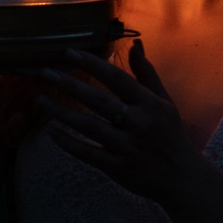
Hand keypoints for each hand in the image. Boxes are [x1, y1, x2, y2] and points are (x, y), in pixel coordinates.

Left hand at [36, 43, 211, 207]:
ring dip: (62, 112)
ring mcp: (126, 147)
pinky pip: (87, 153)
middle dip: (70, 85)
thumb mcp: (163, 101)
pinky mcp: (117, 167)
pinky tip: (51, 131)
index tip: (70, 53)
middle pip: (98, 101)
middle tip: (46, 72)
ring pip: (88, 126)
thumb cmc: (170, 134)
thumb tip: (136, 44)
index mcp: (149, 104)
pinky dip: (68, 142)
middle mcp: (138, 124)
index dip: (93, 64)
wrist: (181, 178)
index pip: (117, 79)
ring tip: (41, 98)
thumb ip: (147, 73)